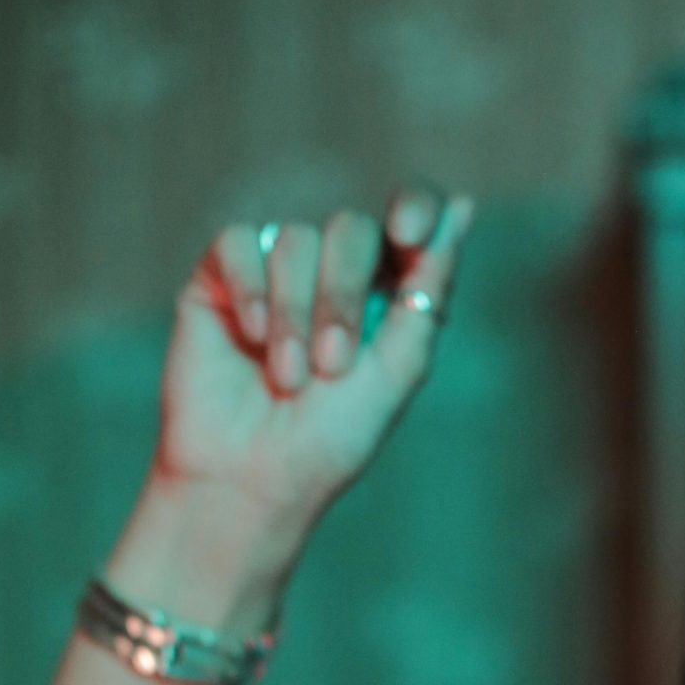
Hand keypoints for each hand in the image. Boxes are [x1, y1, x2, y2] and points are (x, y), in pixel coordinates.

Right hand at [152, 183, 475, 535]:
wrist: (251, 478)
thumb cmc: (330, 441)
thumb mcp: (397, 369)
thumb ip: (429, 288)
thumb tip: (464, 207)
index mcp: (386, 295)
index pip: (411, 218)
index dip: (415, 208)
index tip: (408, 233)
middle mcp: (332, 274)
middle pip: (353, 230)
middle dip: (346, 298)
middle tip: (333, 366)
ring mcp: (275, 272)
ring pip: (297, 238)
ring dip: (296, 314)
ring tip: (288, 377)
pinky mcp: (221, 277)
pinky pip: (241, 240)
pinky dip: (252, 290)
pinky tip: (250, 337)